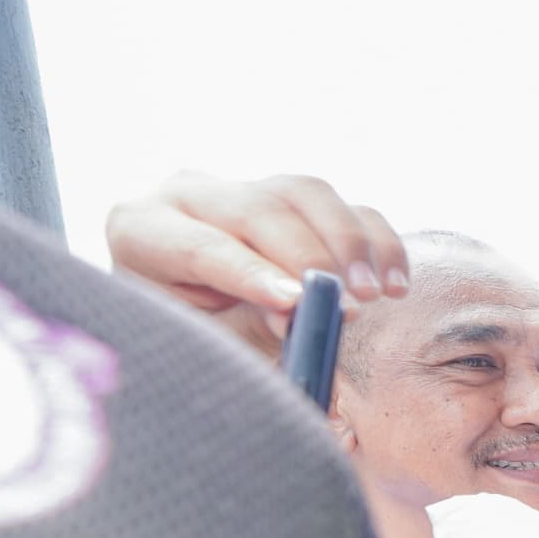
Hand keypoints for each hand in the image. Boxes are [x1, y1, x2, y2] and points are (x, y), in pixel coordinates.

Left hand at [104, 171, 408, 358]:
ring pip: (304, 193)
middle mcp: (189, 196)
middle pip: (257, 207)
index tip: (293, 300)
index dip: (249, 272)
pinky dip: (378, 243)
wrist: (204, 329)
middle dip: (309, 255)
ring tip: (375, 295)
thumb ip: (249, 327)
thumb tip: (297, 314)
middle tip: (349, 302)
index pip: (199, 244)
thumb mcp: (212, 346)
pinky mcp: (295, 201)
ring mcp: (245, 190)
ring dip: (350, 243)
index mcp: (142, 230)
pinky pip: (346, 206)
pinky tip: (396, 287)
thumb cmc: (197, 344)